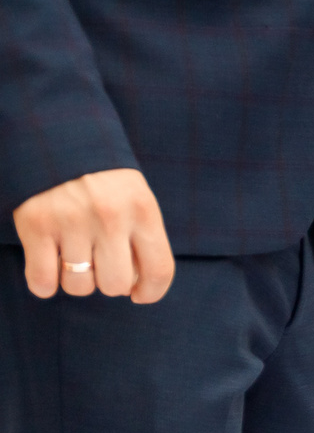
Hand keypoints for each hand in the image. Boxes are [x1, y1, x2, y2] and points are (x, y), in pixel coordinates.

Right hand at [12, 170, 174, 302]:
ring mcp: (71, 221)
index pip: (159, 270)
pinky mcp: (36, 224)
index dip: (152, 292)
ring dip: (76, 280)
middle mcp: (110, 217)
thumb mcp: (134, 196)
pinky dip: (44, 284)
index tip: (140, 295)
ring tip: (72, 258)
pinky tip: (48, 270)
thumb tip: (137, 287)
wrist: (54, 136)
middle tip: (98, 264)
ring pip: (79, 286)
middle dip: (108, 282)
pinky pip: (43, 281)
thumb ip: (141, 235)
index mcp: (142, 209)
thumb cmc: (100, 177)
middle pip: (116, 284)